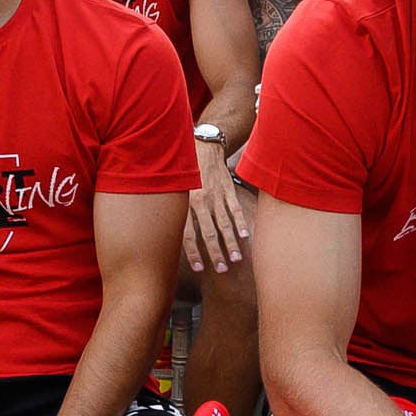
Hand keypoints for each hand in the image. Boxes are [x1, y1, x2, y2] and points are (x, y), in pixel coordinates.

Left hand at [183, 145, 250, 274]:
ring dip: (231, 242)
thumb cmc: (184, 174)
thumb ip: (176, 213)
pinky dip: (240, 222)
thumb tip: (169, 238)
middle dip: (215, 253)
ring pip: (224, 223)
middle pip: (208, 232)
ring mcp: (216, 195)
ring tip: (236, 258)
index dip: (193, 252)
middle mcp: (200, 201)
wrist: (201, 146)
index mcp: (185, 204)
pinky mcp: (228, 189)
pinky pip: (235, 208)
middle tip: (222, 269)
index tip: (200, 268)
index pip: (188, 234)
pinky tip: (245, 236)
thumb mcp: (176, 191)